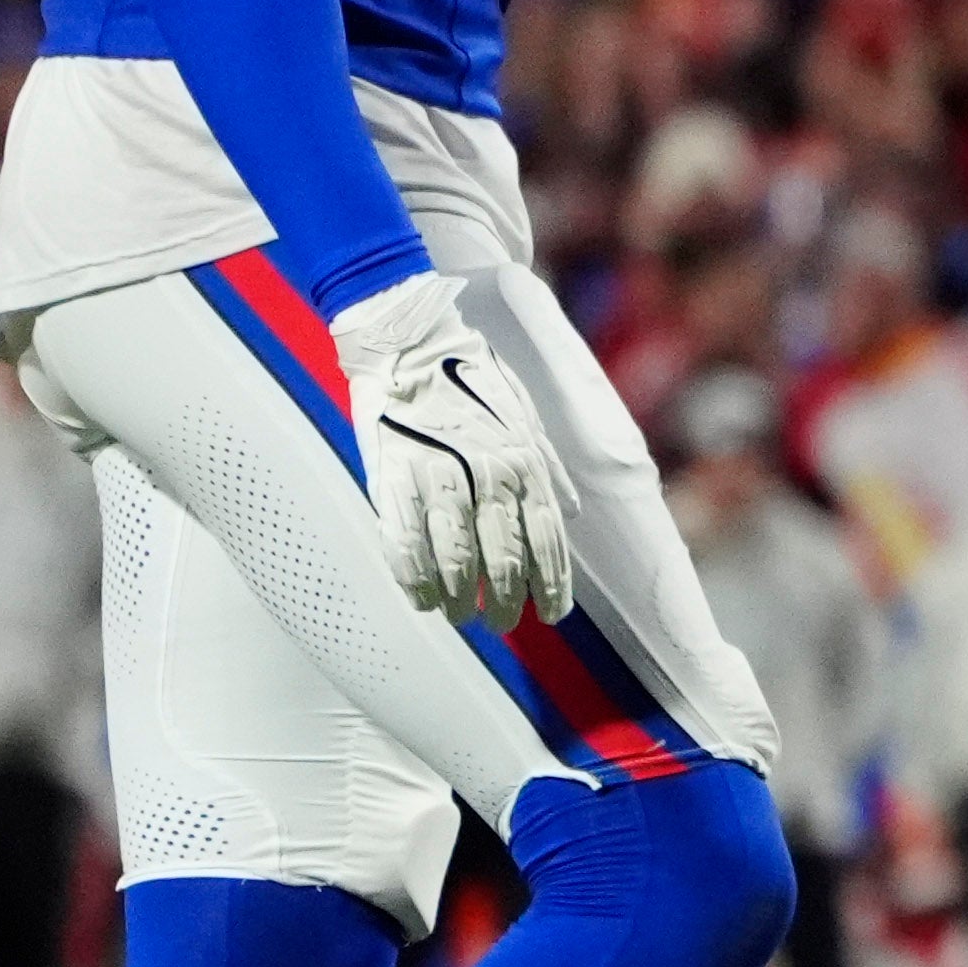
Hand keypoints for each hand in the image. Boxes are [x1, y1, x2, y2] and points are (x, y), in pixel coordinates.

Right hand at [328, 272, 575, 626]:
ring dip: (461, 599)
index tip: (551, 615)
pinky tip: (422, 599)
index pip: (549, 540)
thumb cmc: (471, 380)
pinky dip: (416, 579)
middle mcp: (491, 474)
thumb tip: (573, 513)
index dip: (551, 585)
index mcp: (526, 463)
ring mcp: (441, 477)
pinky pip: (407, 543)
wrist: (409, 342)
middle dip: (505, 601)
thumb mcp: (526, 418)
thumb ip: (551, 470)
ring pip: (457, 559)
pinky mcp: (394, 477)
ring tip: (462, 618)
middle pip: (505, 558)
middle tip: (500, 624)